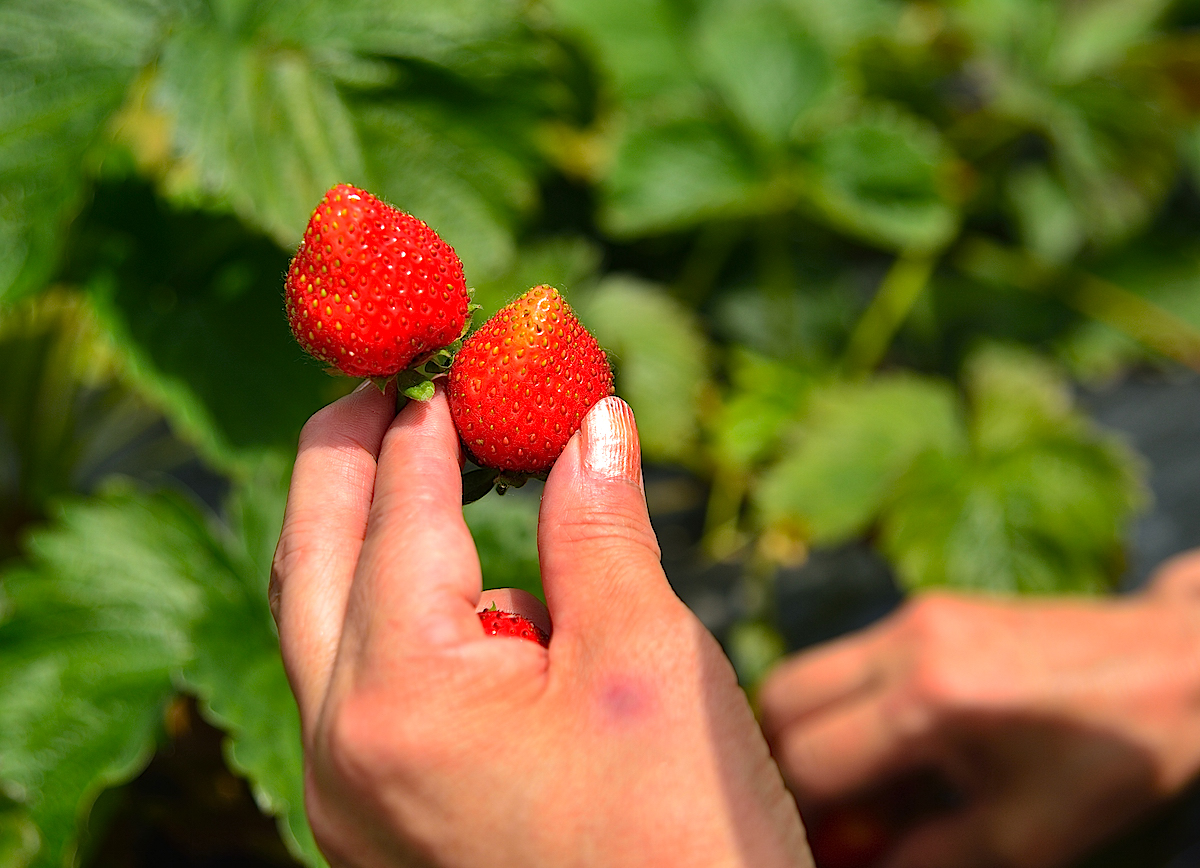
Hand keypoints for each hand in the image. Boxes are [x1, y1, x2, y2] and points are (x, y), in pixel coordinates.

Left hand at [270, 383, 809, 867]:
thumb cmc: (689, 844)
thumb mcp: (651, 662)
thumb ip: (599, 524)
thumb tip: (588, 414)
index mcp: (400, 701)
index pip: (401, 510)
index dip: (436, 416)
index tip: (463, 351)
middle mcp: (342, 753)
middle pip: (311, 558)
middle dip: (346, 455)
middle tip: (386, 380)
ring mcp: (351, 798)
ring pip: (321, 625)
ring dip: (363, 531)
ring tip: (423, 459)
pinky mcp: (382, 823)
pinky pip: (357, 685)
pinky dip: (392, 610)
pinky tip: (460, 583)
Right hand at [759, 583, 1199, 867]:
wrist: (1175, 664)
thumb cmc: (1110, 761)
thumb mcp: (1025, 837)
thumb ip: (926, 858)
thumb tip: (854, 866)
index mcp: (926, 702)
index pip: (806, 759)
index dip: (793, 813)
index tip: (810, 842)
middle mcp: (905, 644)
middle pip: (778, 697)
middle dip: (777, 759)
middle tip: (813, 808)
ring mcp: (913, 616)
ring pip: (809, 670)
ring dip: (810, 728)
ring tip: (854, 780)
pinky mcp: (927, 606)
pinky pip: (852, 657)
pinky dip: (848, 705)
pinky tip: (894, 745)